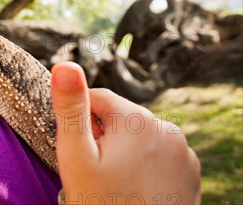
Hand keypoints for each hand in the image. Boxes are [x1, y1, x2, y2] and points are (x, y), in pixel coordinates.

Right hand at [51, 62, 200, 203]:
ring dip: (123, 149)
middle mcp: (168, 129)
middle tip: (96, 172)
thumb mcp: (77, 157)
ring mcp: (183, 152)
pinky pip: (157, 153)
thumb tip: (65, 65)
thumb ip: (71, 108)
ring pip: (137, 135)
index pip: (95, 97)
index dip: (79, 122)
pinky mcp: (190, 172)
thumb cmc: (101, 204)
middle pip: (118, 116)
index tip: (80, 152)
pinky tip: (133, 188)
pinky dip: (143, 163)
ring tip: (114, 183)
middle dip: (102, 136)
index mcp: (139, 120)